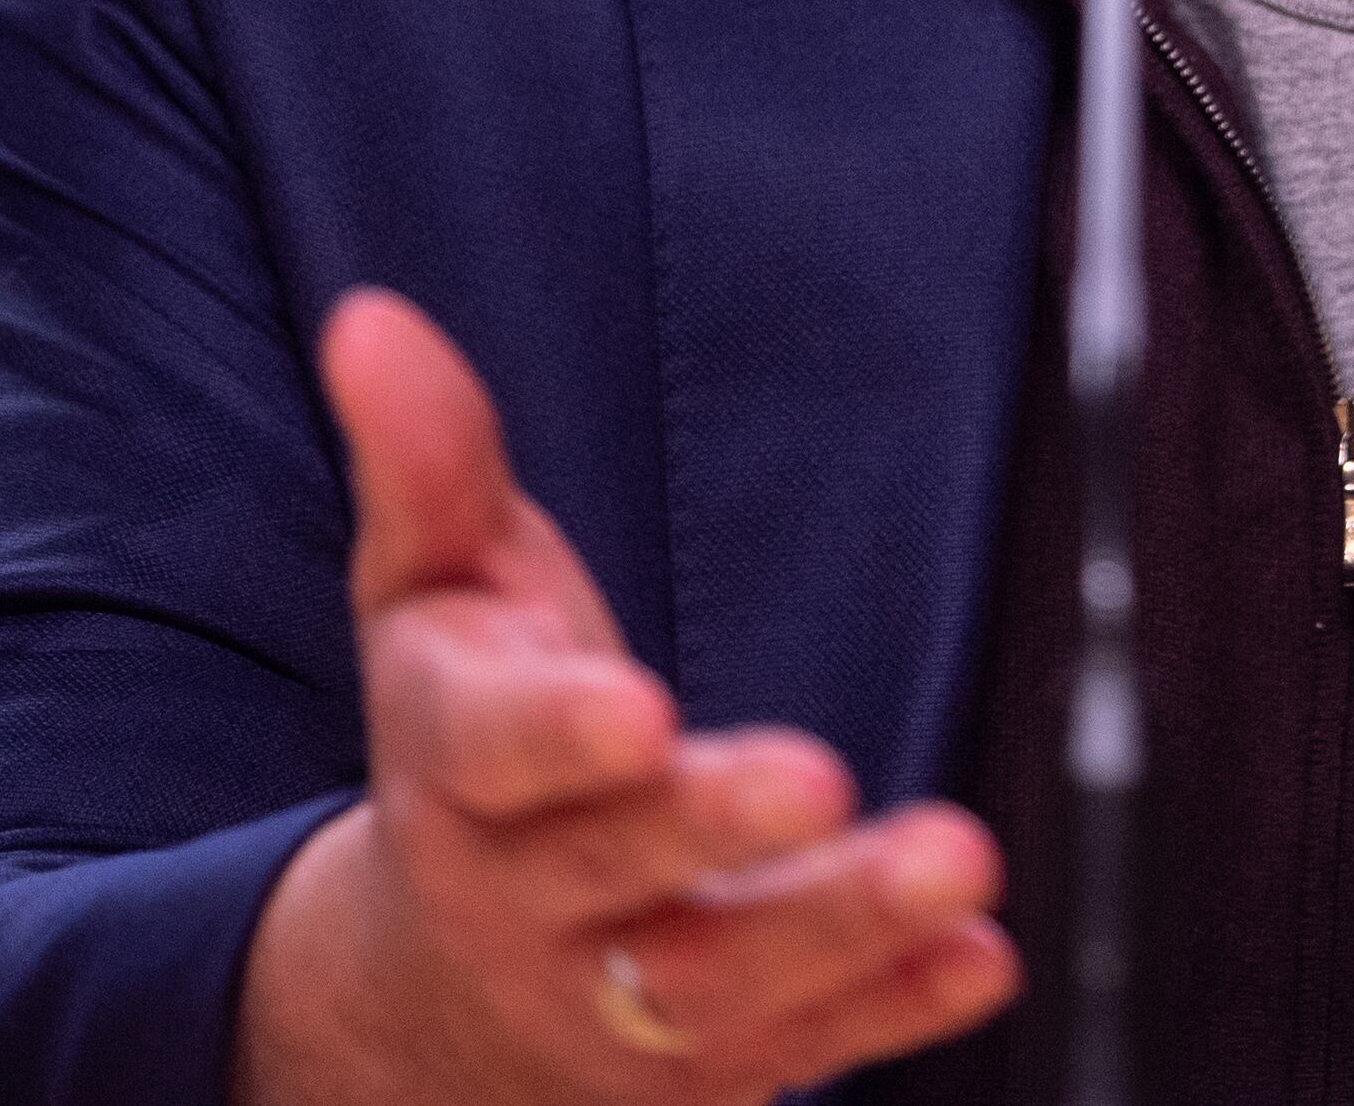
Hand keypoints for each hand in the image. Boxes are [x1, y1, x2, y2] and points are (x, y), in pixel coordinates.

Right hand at [236, 291, 1016, 1104]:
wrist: (435, 998)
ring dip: (841, 928)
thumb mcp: (434, 601)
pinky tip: (978, 956)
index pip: (486, 755)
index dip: (555, 736)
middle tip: (816, 775)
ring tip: (954, 861)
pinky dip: (893, 1010)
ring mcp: (617, 1001)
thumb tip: (375, 322)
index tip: (636, 708)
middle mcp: (526, 900)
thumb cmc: (465, 745)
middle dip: (714, 827)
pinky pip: (805, 1053)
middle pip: (615, 871)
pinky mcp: (711, 1070)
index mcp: (450, 770)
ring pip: (718, 985)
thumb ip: (430, 466)